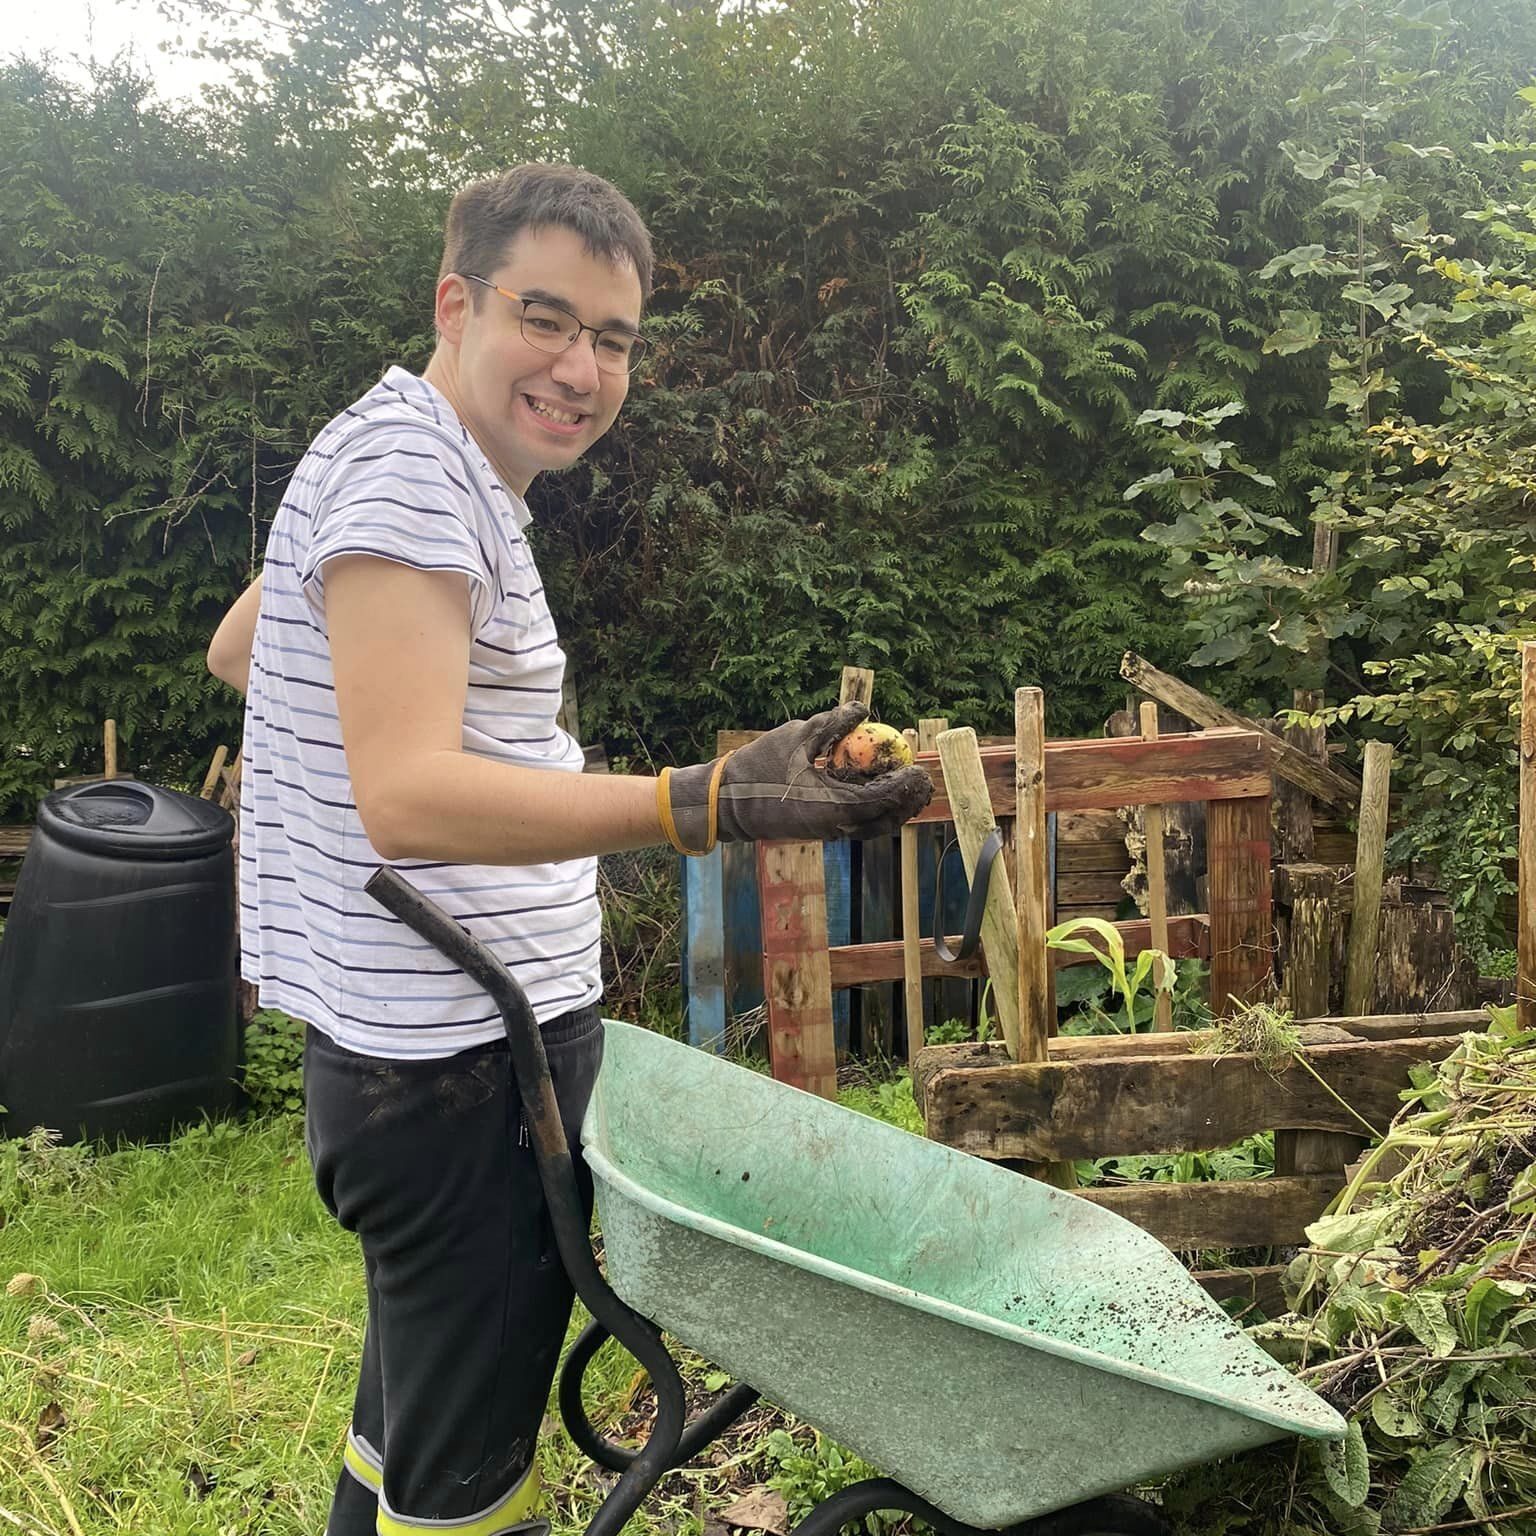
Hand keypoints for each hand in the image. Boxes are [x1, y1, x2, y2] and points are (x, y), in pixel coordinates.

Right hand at [663, 702, 933, 850]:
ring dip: (893, 808)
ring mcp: (828, 832)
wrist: (725, 803)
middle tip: (921, 780)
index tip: (916, 766)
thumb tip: (861, 709)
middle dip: (907, 801)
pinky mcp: (820, 831)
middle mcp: (836, 825)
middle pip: (885, 818)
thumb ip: (832, 724)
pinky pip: (857, 824)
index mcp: (833, 806)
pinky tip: (876, 790)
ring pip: (873, 826)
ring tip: (907, 788)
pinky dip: (873, 810)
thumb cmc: (757, 767)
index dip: (903, 782)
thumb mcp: (796, 737)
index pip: (882, 797)